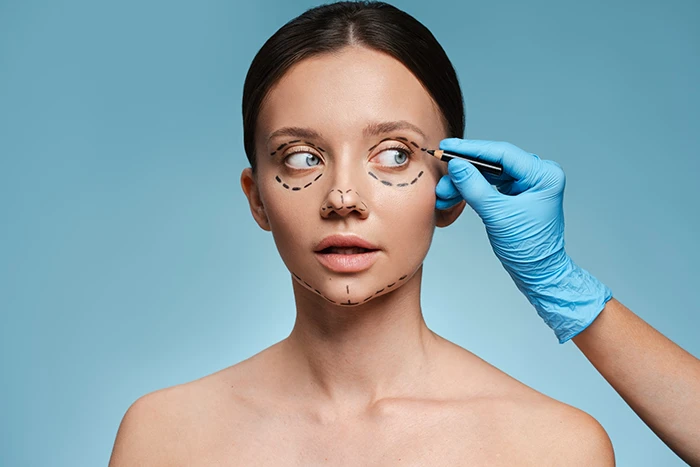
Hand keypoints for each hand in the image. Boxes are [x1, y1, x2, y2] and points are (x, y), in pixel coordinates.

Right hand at [436, 138, 611, 342]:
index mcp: (543, 175)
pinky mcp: (516, 195)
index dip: (472, 150)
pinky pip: (489, 186)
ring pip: (488, 175)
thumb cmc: (528, 248)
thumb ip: (475, 188)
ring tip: (443, 193)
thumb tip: (456, 165)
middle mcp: (538, 175)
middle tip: (441, 177)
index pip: (502, 154)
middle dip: (464, 171)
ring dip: (463, 183)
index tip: (448, 147)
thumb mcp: (498, 216)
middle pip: (493, 163)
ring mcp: (527, 185)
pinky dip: (470, 191)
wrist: (537, 273)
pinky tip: (452, 195)